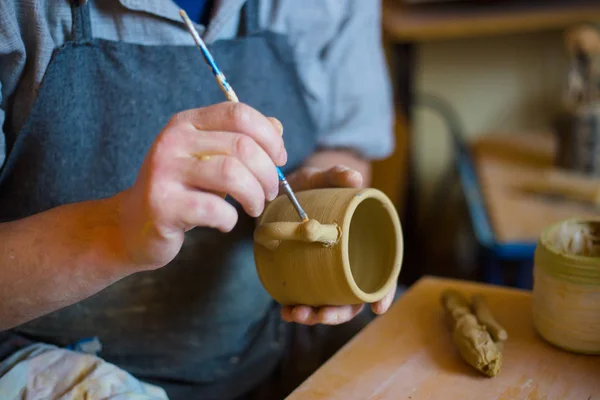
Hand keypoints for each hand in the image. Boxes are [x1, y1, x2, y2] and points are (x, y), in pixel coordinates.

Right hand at [116, 102, 285, 269]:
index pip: (238, 113)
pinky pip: (214, 209)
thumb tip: (277, 127)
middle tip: (269, 192)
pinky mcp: (162, 205)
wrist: (134, 226)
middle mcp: (173, 140)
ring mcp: (164, 171)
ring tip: (254, 207)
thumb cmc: (182, 190)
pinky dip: (230, 219)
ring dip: (254, 195)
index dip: (269, 137)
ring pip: (231, 174)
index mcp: (187, 123)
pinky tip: (225, 223)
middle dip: (268, 173)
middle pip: (242, 146)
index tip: (280, 160)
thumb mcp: (211, 158)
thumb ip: (242, 140)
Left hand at [278, 165, 396, 324]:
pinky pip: (307, 298)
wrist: (281, 193)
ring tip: (296, 313)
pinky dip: (298, 308)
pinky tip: (286, 310)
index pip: (382, 272)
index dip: (383, 292)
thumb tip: (355, 178)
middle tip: (321, 313)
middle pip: (353, 297)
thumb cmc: (309, 186)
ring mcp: (326, 271)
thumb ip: (336, 174)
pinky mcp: (306, 274)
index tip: (377, 309)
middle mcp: (347, 261)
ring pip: (330, 302)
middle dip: (338, 313)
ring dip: (316, 315)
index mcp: (363, 242)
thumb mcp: (321, 177)